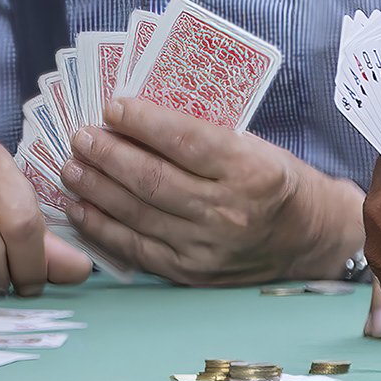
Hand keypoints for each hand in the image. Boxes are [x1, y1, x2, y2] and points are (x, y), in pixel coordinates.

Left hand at [62, 95, 358, 287]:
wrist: (308, 238)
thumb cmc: (274, 181)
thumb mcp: (253, 146)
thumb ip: (202, 135)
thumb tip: (137, 118)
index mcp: (251, 170)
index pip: (185, 140)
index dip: (143, 122)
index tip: (113, 106)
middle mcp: (229, 212)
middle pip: (153, 179)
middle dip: (108, 154)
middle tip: (81, 136)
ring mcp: (208, 247)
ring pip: (138, 214)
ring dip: (97, 189)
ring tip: (72, 168)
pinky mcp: (192, 274)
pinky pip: (136, 249)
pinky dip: (102, 228)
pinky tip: (81, 209)